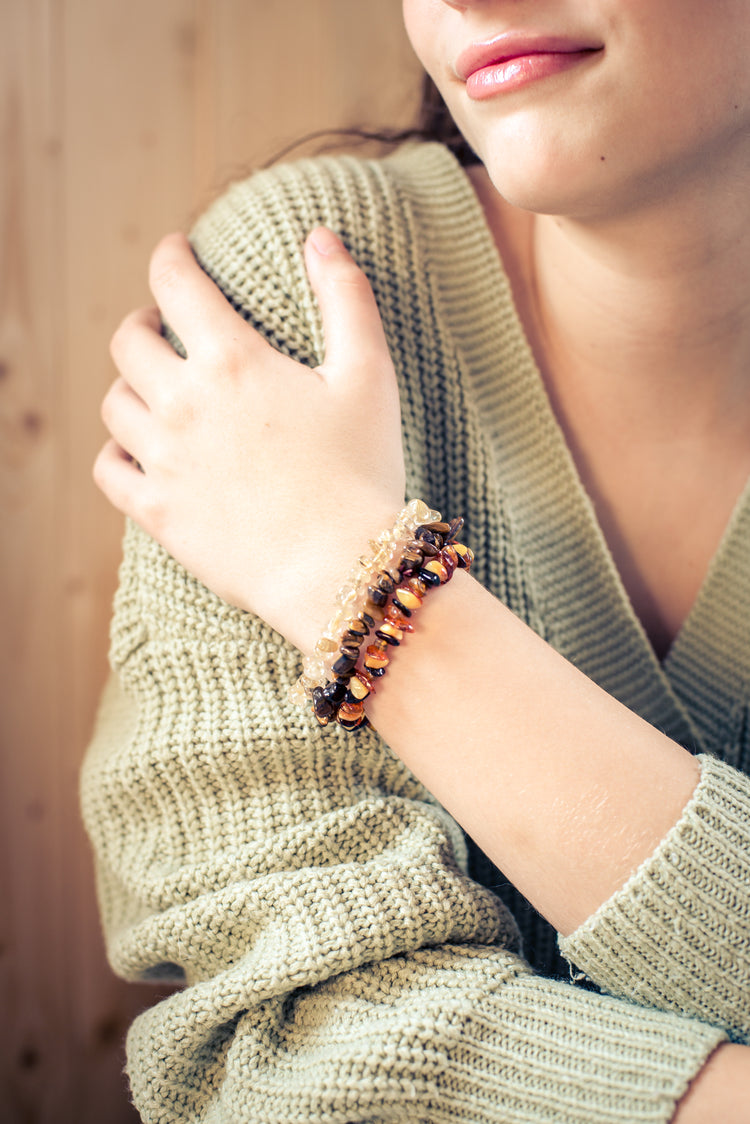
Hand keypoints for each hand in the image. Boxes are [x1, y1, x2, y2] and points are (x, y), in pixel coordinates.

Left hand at [94, 227, 405, 653]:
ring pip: (114, 403)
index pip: (175, 284)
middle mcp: (184, 403)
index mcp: (233, 361)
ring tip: (154, 388)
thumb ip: (346, 297)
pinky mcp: (156, 512)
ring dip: (130, 386)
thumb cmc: (362, 471)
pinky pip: (109, 467)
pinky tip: (137, 449)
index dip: (170, 257)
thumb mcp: (369, 375)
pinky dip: (117, 450)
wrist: (340, 571)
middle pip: (128, 342)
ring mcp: (163, 460)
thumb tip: (320, 235)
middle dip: (142, 322)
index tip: (175, 252)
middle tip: (161, 326)